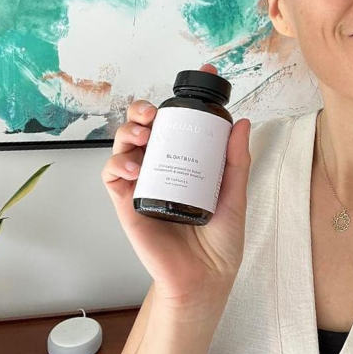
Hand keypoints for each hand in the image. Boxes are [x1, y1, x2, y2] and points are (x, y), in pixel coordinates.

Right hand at [100, 64, 252, 307]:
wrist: (204, 278)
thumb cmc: (219, 243)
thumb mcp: (234, 196)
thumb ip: (234, 161)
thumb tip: (241, 123)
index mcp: (185, 164)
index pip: (179, 125)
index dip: (183, 99)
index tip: (201, 76)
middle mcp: (160, 169)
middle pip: (143, 129)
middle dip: (143, 112)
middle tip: (155, 112)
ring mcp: (141, 184)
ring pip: (123, 146)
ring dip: (127, 133)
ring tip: (143, 136)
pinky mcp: (125, 203)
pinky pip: (111, 175)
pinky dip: (117, 165)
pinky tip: (135, 168)